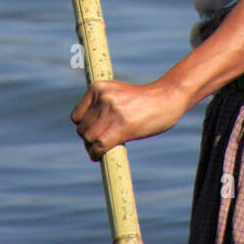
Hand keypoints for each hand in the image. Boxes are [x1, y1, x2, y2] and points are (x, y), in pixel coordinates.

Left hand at [71, 78, 187, 160]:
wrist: (167, 98)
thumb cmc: (143, 99)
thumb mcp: (118, 94)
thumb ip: (102, 106)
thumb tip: (87, 133)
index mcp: (99, 87)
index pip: (76, 116)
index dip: (83, 128)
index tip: (93, 133)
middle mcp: (103, 97)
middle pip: (82, 128)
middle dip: (88, 139)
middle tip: (99, 143)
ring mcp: (112, 111)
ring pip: (89, 138)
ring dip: (92, 148)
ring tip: (101, 150)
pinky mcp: (122, 126)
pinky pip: (99, 146)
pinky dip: (97, 154)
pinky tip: (101, 156)